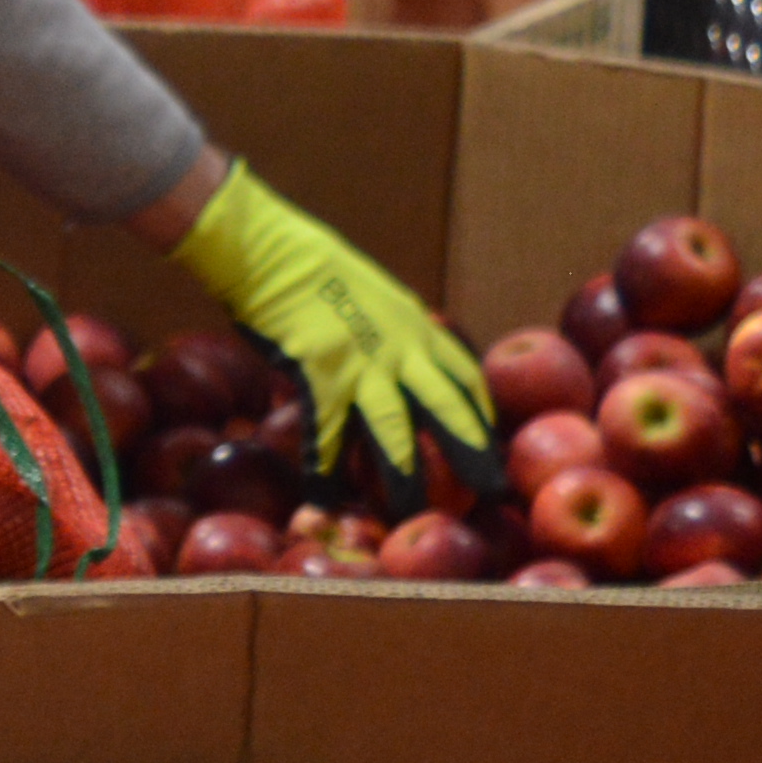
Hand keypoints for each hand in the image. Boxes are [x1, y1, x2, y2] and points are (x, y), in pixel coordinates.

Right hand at [172, 161, 495, 471]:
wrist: (268, 247)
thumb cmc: (311, 268)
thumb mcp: (372, 294)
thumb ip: (390, 329)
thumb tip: (397, 360)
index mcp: (415, 325)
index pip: (465, 376)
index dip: (480, 415)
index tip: (489, 443)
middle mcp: (400, 346)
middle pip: (447, 408)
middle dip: (472, 452)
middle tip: (493, 491)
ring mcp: (361, 361)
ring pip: (394, 429)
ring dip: (405, 476)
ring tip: (415, 515)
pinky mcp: (320, 372)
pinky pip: (327, 433)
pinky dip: (325, 470)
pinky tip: (325, 499)